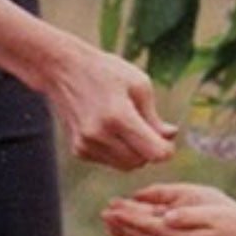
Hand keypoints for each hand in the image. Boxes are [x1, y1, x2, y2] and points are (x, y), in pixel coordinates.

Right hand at [46, 48, 177, 171]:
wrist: (64, 69)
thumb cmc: (106, 72)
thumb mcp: (138, 84)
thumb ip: (154, 117)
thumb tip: (170, 136)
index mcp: (119, 116)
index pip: (154, 153)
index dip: (167, 150)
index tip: (167, 139)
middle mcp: (99, 134)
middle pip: (140, 162)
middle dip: (150, 150)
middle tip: (149, 129)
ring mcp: (86, 144)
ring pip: (125, 166)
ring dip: (133, 153)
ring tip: (129, 126)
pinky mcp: (78, 150)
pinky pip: (109, 161)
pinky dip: (116, 151)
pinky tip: (111, 129)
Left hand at [101, 183, 235, 235]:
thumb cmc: (230, 216)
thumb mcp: (208, 204)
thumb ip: (183, 208)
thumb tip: (161, 214)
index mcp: (183, 235)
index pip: (147, 224)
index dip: (128, 214)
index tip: (112, 205)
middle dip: (122, 224)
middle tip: (104, 212)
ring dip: (125, 235)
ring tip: (108, 225)